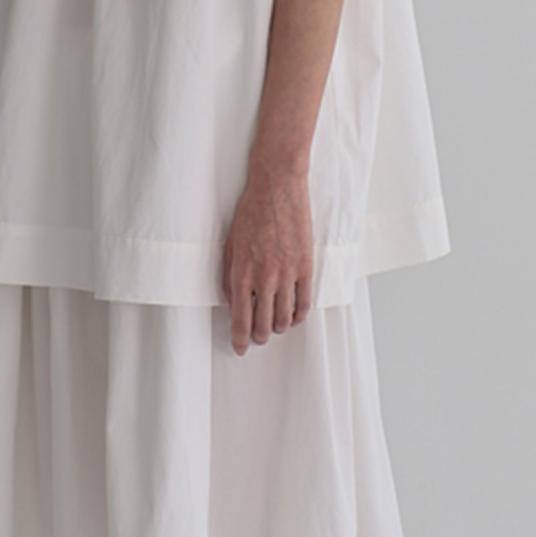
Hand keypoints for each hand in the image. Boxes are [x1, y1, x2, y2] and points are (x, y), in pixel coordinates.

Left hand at [220, 161, 315, 352]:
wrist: (276, 189)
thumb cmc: (250, 213)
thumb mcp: (230, 246)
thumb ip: (231, 277)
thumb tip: (234, 303)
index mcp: (242, 273)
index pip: (240, 319)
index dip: (239, 339)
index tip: (240, 348)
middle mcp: (265, 278)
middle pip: (263, 325)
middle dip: (258, 336)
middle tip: (257, 337)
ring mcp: (287, 274)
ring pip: (284, 318)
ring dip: (277, 328)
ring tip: (274, 326)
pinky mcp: (305, 266)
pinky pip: (304, 302)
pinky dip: (298, 315)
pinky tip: (293, 316)